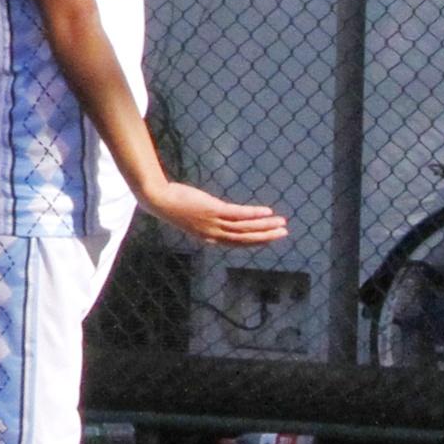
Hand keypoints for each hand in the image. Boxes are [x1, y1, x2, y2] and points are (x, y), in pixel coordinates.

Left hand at [140, 174, 287, 247]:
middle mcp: (215, 234)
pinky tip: (267, 211)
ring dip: (266, 226)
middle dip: (266, 236)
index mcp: (210, 238)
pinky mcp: (214, 210)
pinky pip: (239, 214)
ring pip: (246, 228)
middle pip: (246, 238)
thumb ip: (209, 219)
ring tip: (281, 223)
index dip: (255, 241)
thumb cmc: (174, 205)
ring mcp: (215, 223)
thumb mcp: (194, 216)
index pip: (238, 243)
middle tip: (283, 233)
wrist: (159, 200)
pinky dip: (255, 214)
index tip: (269, 238)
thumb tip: (220, 213)